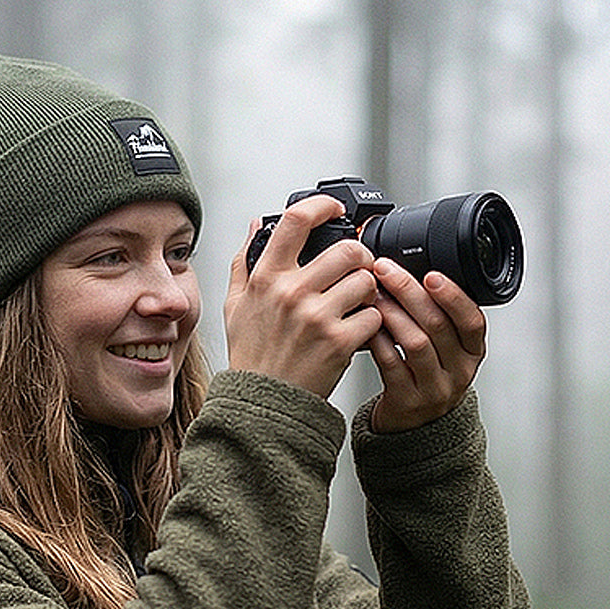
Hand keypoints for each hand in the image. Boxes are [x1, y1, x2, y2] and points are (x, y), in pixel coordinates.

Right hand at [224, 195, 382, 399]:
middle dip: (360, 258)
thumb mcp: (234, 306)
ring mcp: (318, 317)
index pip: (296, 221)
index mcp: (267, 278)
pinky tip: (357, 330)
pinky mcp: (340, 342)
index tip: (335, 210)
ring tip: (357, 304)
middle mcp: (292, 293)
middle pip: (349, 249)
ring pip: (366, 281)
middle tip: (357, 270)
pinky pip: (374, 315)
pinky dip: (373, 322)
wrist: (262, 403)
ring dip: (369, 290)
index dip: (323, 205)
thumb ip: (244, 262)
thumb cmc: (251, 356)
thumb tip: (255, 225)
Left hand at [367, 258, 486, 432]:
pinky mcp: (408, 401)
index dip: (453, 296)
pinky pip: (392, 365)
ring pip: (416, 344)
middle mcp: (459, 371)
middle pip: (439, 325)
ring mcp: (435, 389)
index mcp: (472, 352)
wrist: (413, 426)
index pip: (473, 321)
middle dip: (410, 292)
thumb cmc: (423, 376)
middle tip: (386, 270)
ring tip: (373, 295)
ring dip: (392, 314)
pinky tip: (368, 326)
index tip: (432, 273)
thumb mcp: (443, 349)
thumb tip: (408, 271)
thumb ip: (436, 317)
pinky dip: (378, 341)